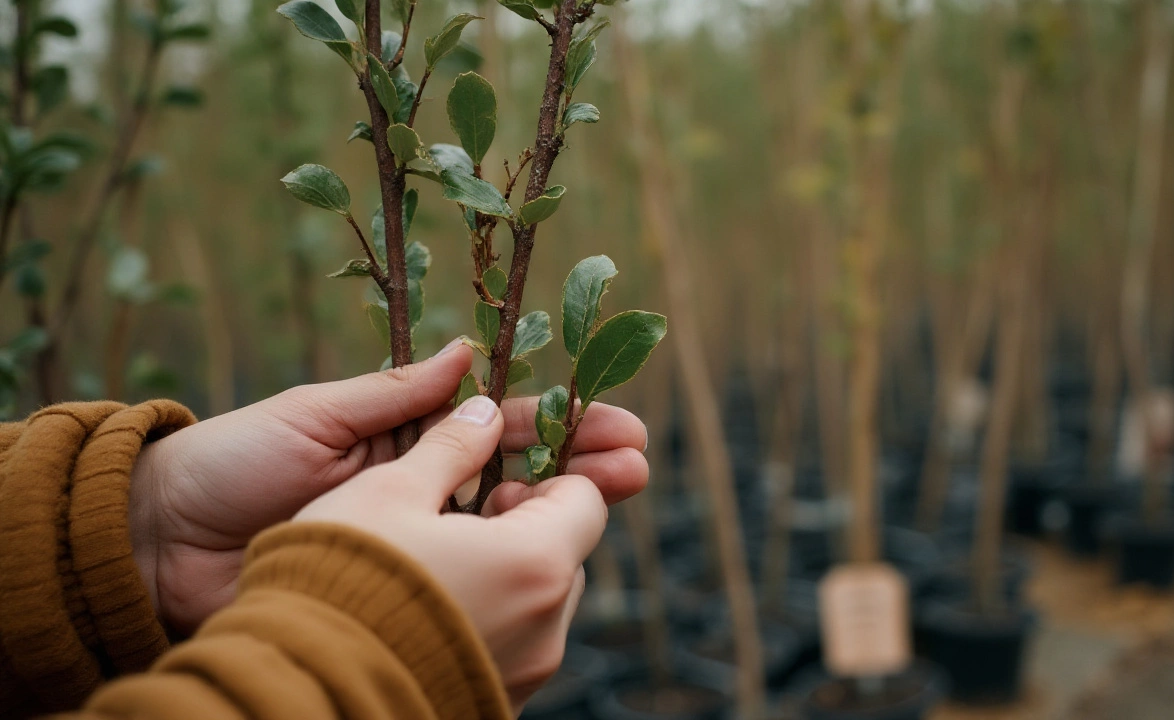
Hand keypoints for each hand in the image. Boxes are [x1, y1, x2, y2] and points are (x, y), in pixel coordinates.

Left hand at [129, 340, 647, 632]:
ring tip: (612, 502)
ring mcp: (410, 538)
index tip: (616, 422)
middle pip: (517, 475)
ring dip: (559, 514)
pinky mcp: (394, 584)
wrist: (160, 544)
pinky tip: (547, 559)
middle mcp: (418, 484)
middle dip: (581, 466)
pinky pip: (460, 574)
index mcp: (403, 434)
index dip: (560, 421)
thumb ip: (396, 393)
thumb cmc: (230, 462)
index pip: (498, 424)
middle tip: (638, 466)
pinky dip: (506, 565)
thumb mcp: (315, 414)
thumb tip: (468, 351)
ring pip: (499, 526)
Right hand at [295, 394, 605, 711]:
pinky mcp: (494, 703)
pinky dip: (485, 619)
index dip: (543, 477)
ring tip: (438, 562)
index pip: (586, 501)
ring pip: (538, 602)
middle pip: (565, 553)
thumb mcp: (389, 491)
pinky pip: (511, 647)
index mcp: (534, 563)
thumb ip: (449, 445)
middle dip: (525, 525)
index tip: (497, 478)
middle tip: (463, 516)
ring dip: (505, 573)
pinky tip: (428, 608)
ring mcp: (525, 673)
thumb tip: (481, 412)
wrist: (297, 686)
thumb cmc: (340, 579)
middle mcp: (545, 627)